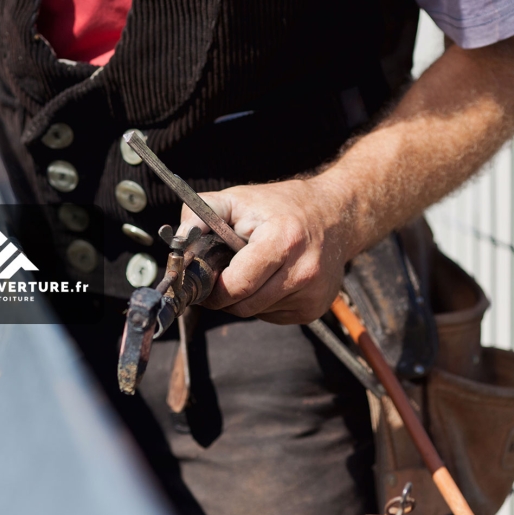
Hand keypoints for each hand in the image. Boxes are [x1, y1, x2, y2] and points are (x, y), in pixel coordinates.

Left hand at [177, 178, 357, 324]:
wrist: (336, 215)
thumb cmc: (280, 206)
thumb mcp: (238, 199)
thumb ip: (200, 214)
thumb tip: (178, 241)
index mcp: (283, 241)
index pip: (236, 286)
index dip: (213, 288)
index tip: (203, 279)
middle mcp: (303, 270)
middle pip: (244, 306)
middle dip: (224, 296)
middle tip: (219, 277)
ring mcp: (313, 293)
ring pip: (256, 314)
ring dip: (243, 299)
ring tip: (250, 271)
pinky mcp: (316, 308)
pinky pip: (272, 316)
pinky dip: (262, 303)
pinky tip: (270, 279)